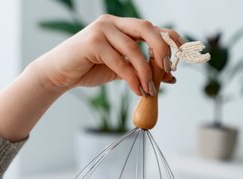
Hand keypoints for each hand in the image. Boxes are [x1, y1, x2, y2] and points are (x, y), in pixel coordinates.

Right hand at [31, 15, 182, 95]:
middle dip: (161, 49)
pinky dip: (131, 77)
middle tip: (167, 70)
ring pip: (133, 48)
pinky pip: (119, 61)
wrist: (59, 74)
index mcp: (122, 25)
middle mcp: (113, 22)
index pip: (152, 27)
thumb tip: (168, 78)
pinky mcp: (93, 42)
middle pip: (146, 29)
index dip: (170, 38)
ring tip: (149, 91)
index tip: (182, 53)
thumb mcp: (120, 70)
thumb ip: (141, 70)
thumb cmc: (88, 69)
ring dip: (145, 72)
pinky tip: (137, 90)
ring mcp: (102, 29)